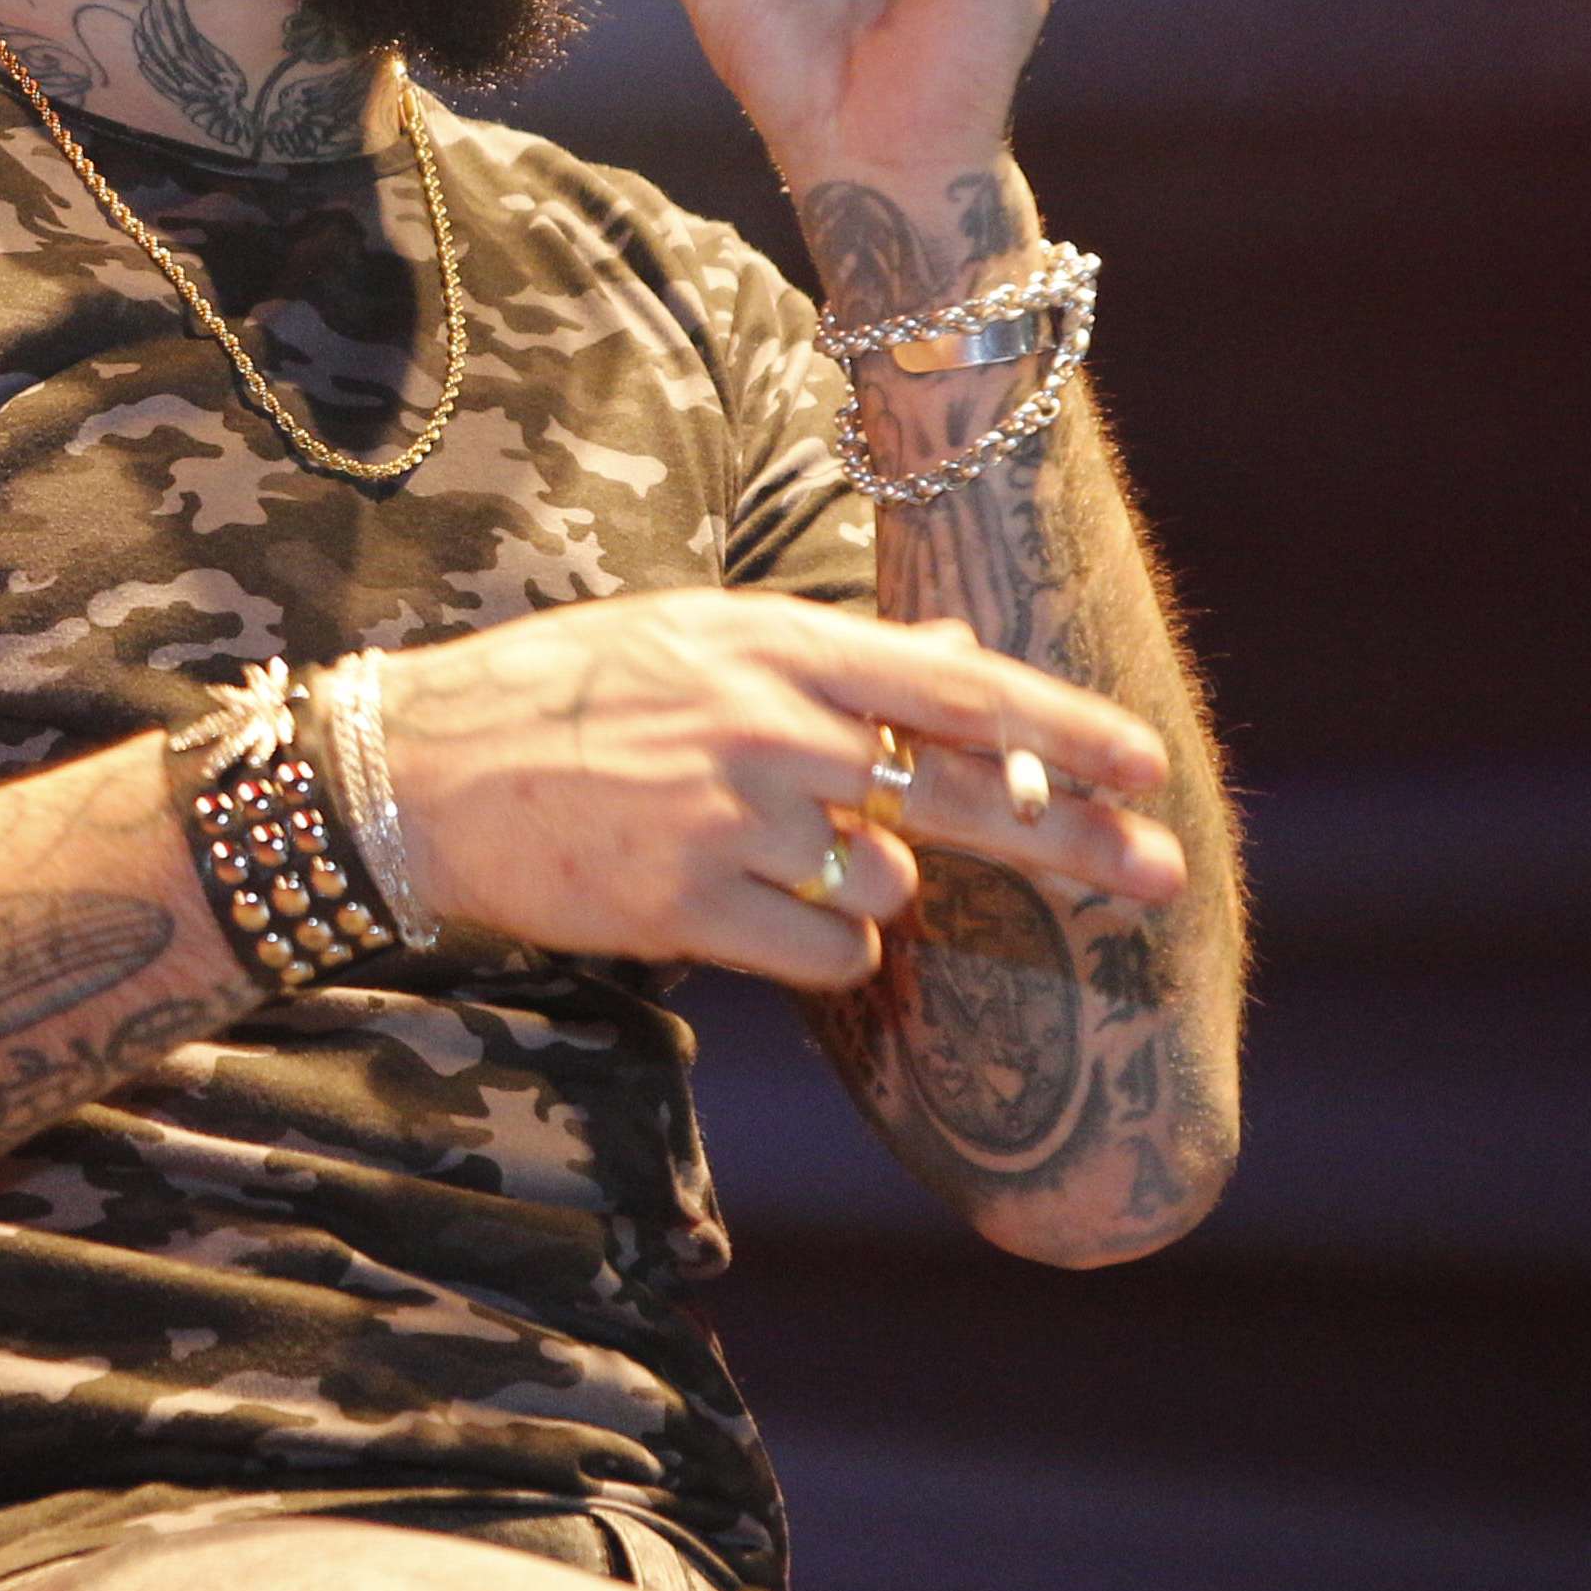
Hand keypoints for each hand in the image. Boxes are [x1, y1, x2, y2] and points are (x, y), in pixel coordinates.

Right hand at [378, 592, 1176, 989]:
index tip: (1146, 762)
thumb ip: (837, 656)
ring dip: (868, 890)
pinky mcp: (690, 907)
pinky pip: (827, 957)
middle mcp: (769, 725)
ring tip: (777, 855)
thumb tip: (966, 658)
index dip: (1064, 727)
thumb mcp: (703, 633)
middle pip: (961, 792)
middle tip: (1164, 872)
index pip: (957, 688)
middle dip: (1074, 836)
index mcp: (777, 640)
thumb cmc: (573, 691)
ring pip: (886, 889)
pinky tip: (749, 907)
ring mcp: (731, 819)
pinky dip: (818, 948)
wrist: (426, 768)